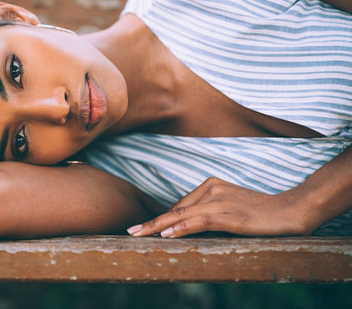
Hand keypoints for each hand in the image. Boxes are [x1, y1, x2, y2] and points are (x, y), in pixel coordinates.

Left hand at [127, 177, 309, 237]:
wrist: (291, 209)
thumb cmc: (261, 211)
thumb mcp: (230, 208)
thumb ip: (208, 212)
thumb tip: (184, 226)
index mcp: (210, 184)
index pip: (179, 206)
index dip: (160, 219)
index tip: (142, 228)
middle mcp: (211, 189)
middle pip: (175, 209)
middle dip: (151, 223)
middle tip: (130, 232)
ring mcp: (220, 200)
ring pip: (182, 215)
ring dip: (158, 227)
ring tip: (139, 235)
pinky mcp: (229, 214)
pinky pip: (199, 221)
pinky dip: (181, 228)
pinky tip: (166, 235)